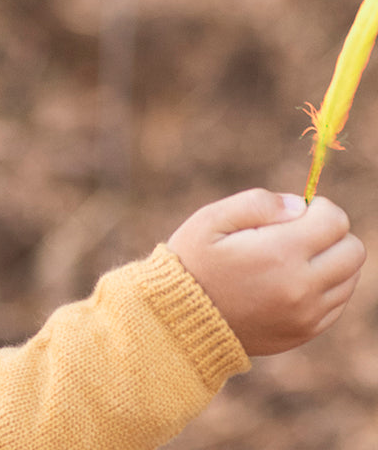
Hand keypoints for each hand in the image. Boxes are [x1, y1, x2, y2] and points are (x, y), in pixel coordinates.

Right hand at [167, 188, 364, 355]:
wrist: (181, 319)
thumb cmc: (194, 260)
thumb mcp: (211, 219)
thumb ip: (257, 203)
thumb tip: (298, 205)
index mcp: (280, 253)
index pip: (335, 221)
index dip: (318, 207)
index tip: (295, 211)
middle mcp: (302, 287)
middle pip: (353, 250)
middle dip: (332, 232)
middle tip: (299, 231)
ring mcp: (308, 314)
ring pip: (350, 277)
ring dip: (331, 260)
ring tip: (291, 256)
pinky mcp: (306, 331)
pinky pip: (338, 302)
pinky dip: (325, 285)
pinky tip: (291, 278)